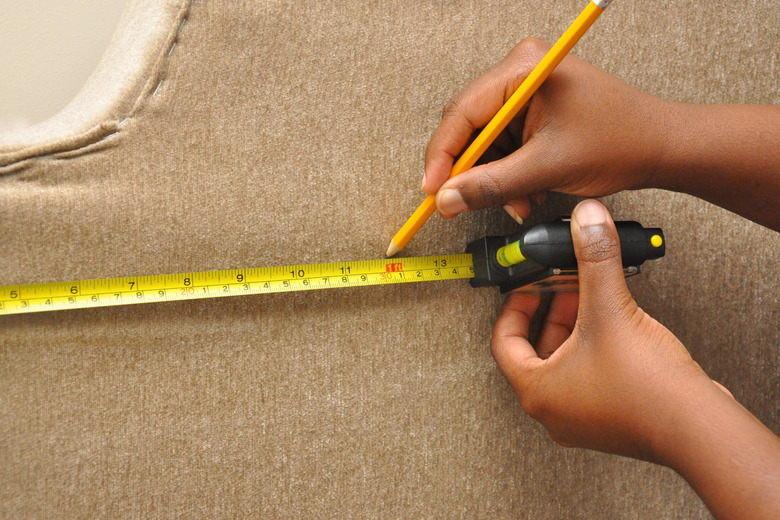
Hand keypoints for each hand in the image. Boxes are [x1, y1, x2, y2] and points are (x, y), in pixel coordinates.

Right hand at [423, 38, 671, 220]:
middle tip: (459, 204)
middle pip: (469, 128)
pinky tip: (524, 195)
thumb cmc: (621, 142)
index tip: (432, 192)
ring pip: (485, 143)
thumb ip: (491, 185)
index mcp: (524, 69)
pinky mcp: (532, 112)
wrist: (660, 147)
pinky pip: (503, 147)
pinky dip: (508, 176)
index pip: (462, 113)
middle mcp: (520, 73)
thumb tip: (447, 199)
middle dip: (471, 172)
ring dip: (493, 180)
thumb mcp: (548, 168)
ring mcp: (525, 93)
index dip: (442, 156)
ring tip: (516, 204)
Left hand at [491, 199, 719, 460]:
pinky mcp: (611, 419)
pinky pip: (589, 377)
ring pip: (565, 364)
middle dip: (550, 312)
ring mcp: (583, 418)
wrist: (699, 429)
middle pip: (536, 351)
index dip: (514, 307)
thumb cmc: (647, 389)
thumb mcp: (611, 310)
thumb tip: (587, 224)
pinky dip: (594, 349)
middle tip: (564, 287)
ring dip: (574, 329)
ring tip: (593, 300)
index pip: (504, 343)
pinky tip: (617, 327)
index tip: (527, 288)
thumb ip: (595, 259)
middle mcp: (555, 410)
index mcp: (538, 391)